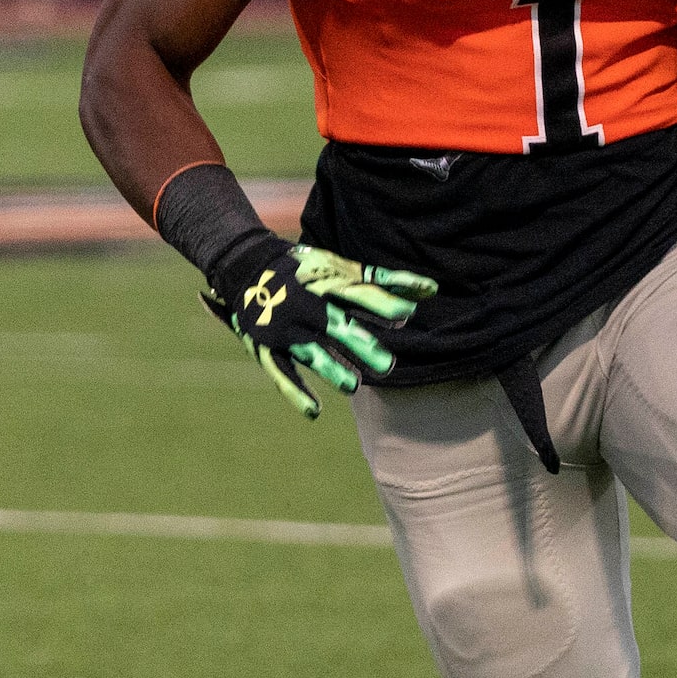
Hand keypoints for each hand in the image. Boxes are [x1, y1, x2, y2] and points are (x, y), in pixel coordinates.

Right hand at [199, 236, 438, 418]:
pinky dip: (296, 392)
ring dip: (331, 369)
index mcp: (325, 283)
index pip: (356, 294)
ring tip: (353, 386)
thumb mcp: (341, 268)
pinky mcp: (267, 347)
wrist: (244, 266)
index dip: (380, 305)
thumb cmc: (306, 269)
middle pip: (336, 326)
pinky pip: (281, 372)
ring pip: (310, 352)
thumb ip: (384, 281)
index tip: (405, 317)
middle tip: (388, 366)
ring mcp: (284, 328)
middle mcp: (305, 305)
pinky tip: (315, 412)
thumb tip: (432, 289)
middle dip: (360, 344)